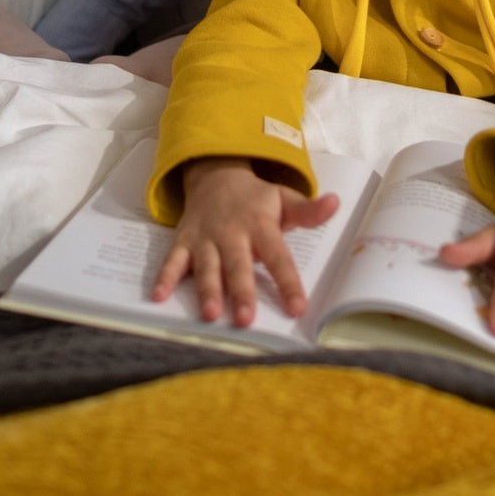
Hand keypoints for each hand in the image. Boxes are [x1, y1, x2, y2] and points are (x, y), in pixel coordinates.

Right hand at [151, 157, 338, 327]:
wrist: (216, 176)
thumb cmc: (256, 199)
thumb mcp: (284, 199)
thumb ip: (308, 210)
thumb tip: (336, 203)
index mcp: (260, 225)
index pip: (278, 257)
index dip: (287, 282)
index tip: (298, 307)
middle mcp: (231, 233)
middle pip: (238, 265)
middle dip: (241, 292)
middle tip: (245, 319)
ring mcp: (205, 238)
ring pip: (206, 266)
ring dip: (206, 290)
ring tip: (209, 314)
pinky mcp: (184, 242)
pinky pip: (172, 260)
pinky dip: (164, 277)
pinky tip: (158, 297)